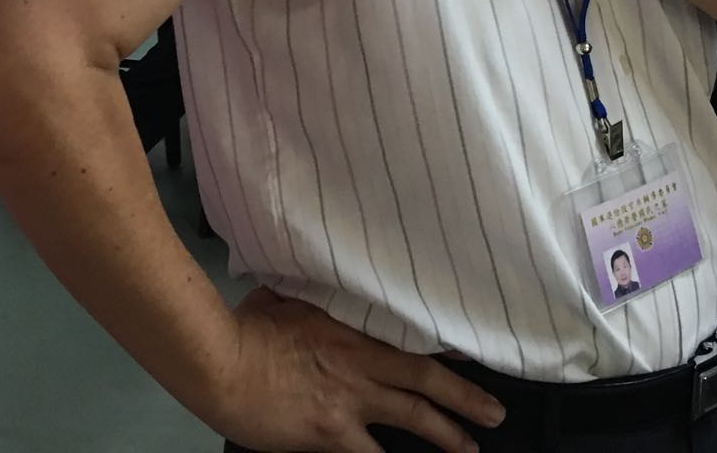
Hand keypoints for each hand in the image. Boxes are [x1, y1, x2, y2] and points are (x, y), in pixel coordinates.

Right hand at [208, 289, 503, 452]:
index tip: (470, 358)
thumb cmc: (246, 326)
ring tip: (469, 447)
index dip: (445, 352)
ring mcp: (350, 401)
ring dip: (448, 434)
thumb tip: (317, 279)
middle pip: (425, 382)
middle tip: (494, 413)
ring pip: (414, 418)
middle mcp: (361, 364)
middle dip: (464, 399)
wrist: (221, 364)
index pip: (410, 339)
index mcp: (352, 328)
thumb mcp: (285, 295)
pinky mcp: (332, 433)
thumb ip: (312, 295)